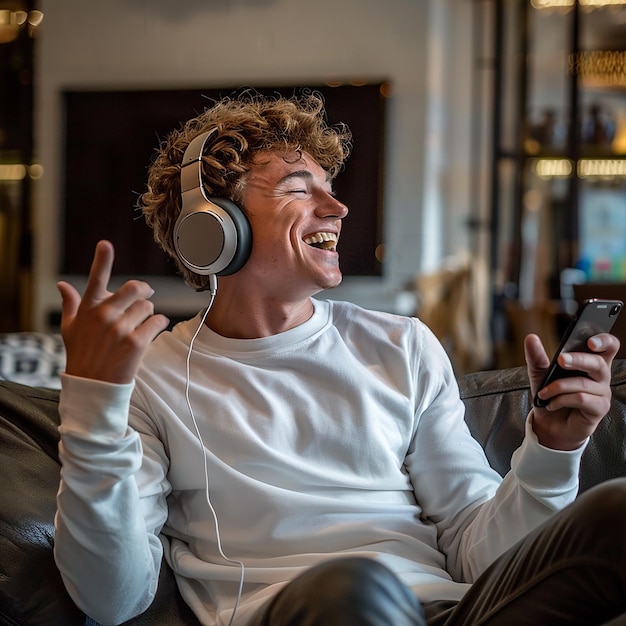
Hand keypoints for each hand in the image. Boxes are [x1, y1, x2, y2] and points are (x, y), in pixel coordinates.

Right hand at [57, 240, 169, 383]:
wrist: (93, 387)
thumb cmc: (82, 355)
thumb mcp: (71, 329)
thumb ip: (70, 304)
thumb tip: (62, 285)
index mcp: (88, 309)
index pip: (95, 279)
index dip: (101, 260)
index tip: (105, 244)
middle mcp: (104, 315)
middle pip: (136, 288)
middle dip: (144, 292)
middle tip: (146, 297)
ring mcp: (121, 329)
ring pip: (149, 307)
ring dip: (149, 314)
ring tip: (140, 326)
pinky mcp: (136, 343)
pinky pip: (158, 322)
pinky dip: (158, 325)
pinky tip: (151, 333)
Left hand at [524, 332, 619, 449]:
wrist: (548, 424)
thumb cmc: (550, 396)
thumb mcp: (539, 374)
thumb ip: (536, 356)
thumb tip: (531, 337)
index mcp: (591, 363)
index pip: (609, 347)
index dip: (604, 341)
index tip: (590, 341)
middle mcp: (601, 377)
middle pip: (598, 363)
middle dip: (578, 359)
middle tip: (561, 360)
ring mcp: (602, 393)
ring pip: (584, 383)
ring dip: (559, 386)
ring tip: (543, 393)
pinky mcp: (599, 409)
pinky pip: (581, 399)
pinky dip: (562, 399)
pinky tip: (551, 404)